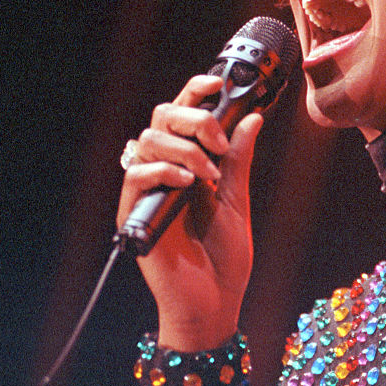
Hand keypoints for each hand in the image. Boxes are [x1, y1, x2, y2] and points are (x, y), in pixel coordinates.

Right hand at [116, 74, 262, 350]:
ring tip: (208, 174)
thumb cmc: (224, 257)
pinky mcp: (134, 213)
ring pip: (147, 140)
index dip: (195, 91)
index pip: (182, 114)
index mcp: (189, 163)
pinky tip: (188, 182)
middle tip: (218, 141)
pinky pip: (136, 174)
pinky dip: (164, 169)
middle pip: (161, 117)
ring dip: (184, 148)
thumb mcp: (237, 199)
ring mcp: (147, 191)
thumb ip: (239, 159)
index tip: (218, 83)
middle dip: (192, 117)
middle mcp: (164, 171)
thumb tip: (252, 117)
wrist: (214, 302)